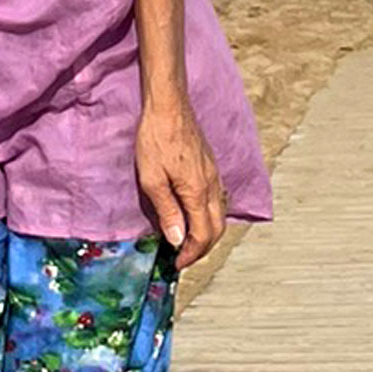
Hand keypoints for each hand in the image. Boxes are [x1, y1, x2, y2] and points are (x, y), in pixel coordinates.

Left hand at [135, 97, 226, 269]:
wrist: (169, 107)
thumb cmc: (156, 140)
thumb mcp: (152, 179)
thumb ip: (167, 211)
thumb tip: (178, 240)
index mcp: (198, 192)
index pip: (202, 235)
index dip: (191, 254)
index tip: (177, 264)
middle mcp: (212, 186)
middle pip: (216, 229)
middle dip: (202, 249)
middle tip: (184, 259)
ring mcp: (214, 176)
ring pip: (220, 215)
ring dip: (207, 234)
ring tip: (189, 242)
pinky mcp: (211, 167)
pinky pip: (218, 201)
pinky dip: (209, 217)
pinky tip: (195, 216)